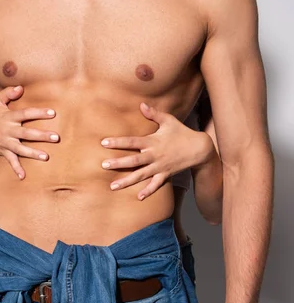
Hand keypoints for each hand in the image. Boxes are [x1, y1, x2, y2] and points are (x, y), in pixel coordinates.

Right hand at [0, 85, 59, 179]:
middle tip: (56, 137)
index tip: (53, 113)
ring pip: (21, 149)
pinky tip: (23, 176)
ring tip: (46, 157)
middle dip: (41, 135)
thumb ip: (8, 93)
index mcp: (9, 117)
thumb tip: (21, 87)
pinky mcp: (4, 152)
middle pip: (27, 133)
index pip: (26, 113)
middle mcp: (8, 131)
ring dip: (33, 153)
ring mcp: (6, 142)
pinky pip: (10, 161)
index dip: (39, 113)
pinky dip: (16, 169)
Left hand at [100, 102, 214, 199]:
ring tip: (113, 186)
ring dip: (126, 181)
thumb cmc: (182, 133)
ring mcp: (160, 167)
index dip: (118, 142)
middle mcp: (154, 155)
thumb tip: (141, 105)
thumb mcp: (168, 120)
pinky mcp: (165, 174)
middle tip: (103, 166)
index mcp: (153, 141)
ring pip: (140, 175)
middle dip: (118, 163)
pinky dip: (148, 191)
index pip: (132, 141)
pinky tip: (139, 197)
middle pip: (133, 160)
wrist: (199, 148)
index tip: (104, 142)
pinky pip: (156, 185)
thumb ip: (154, 114)